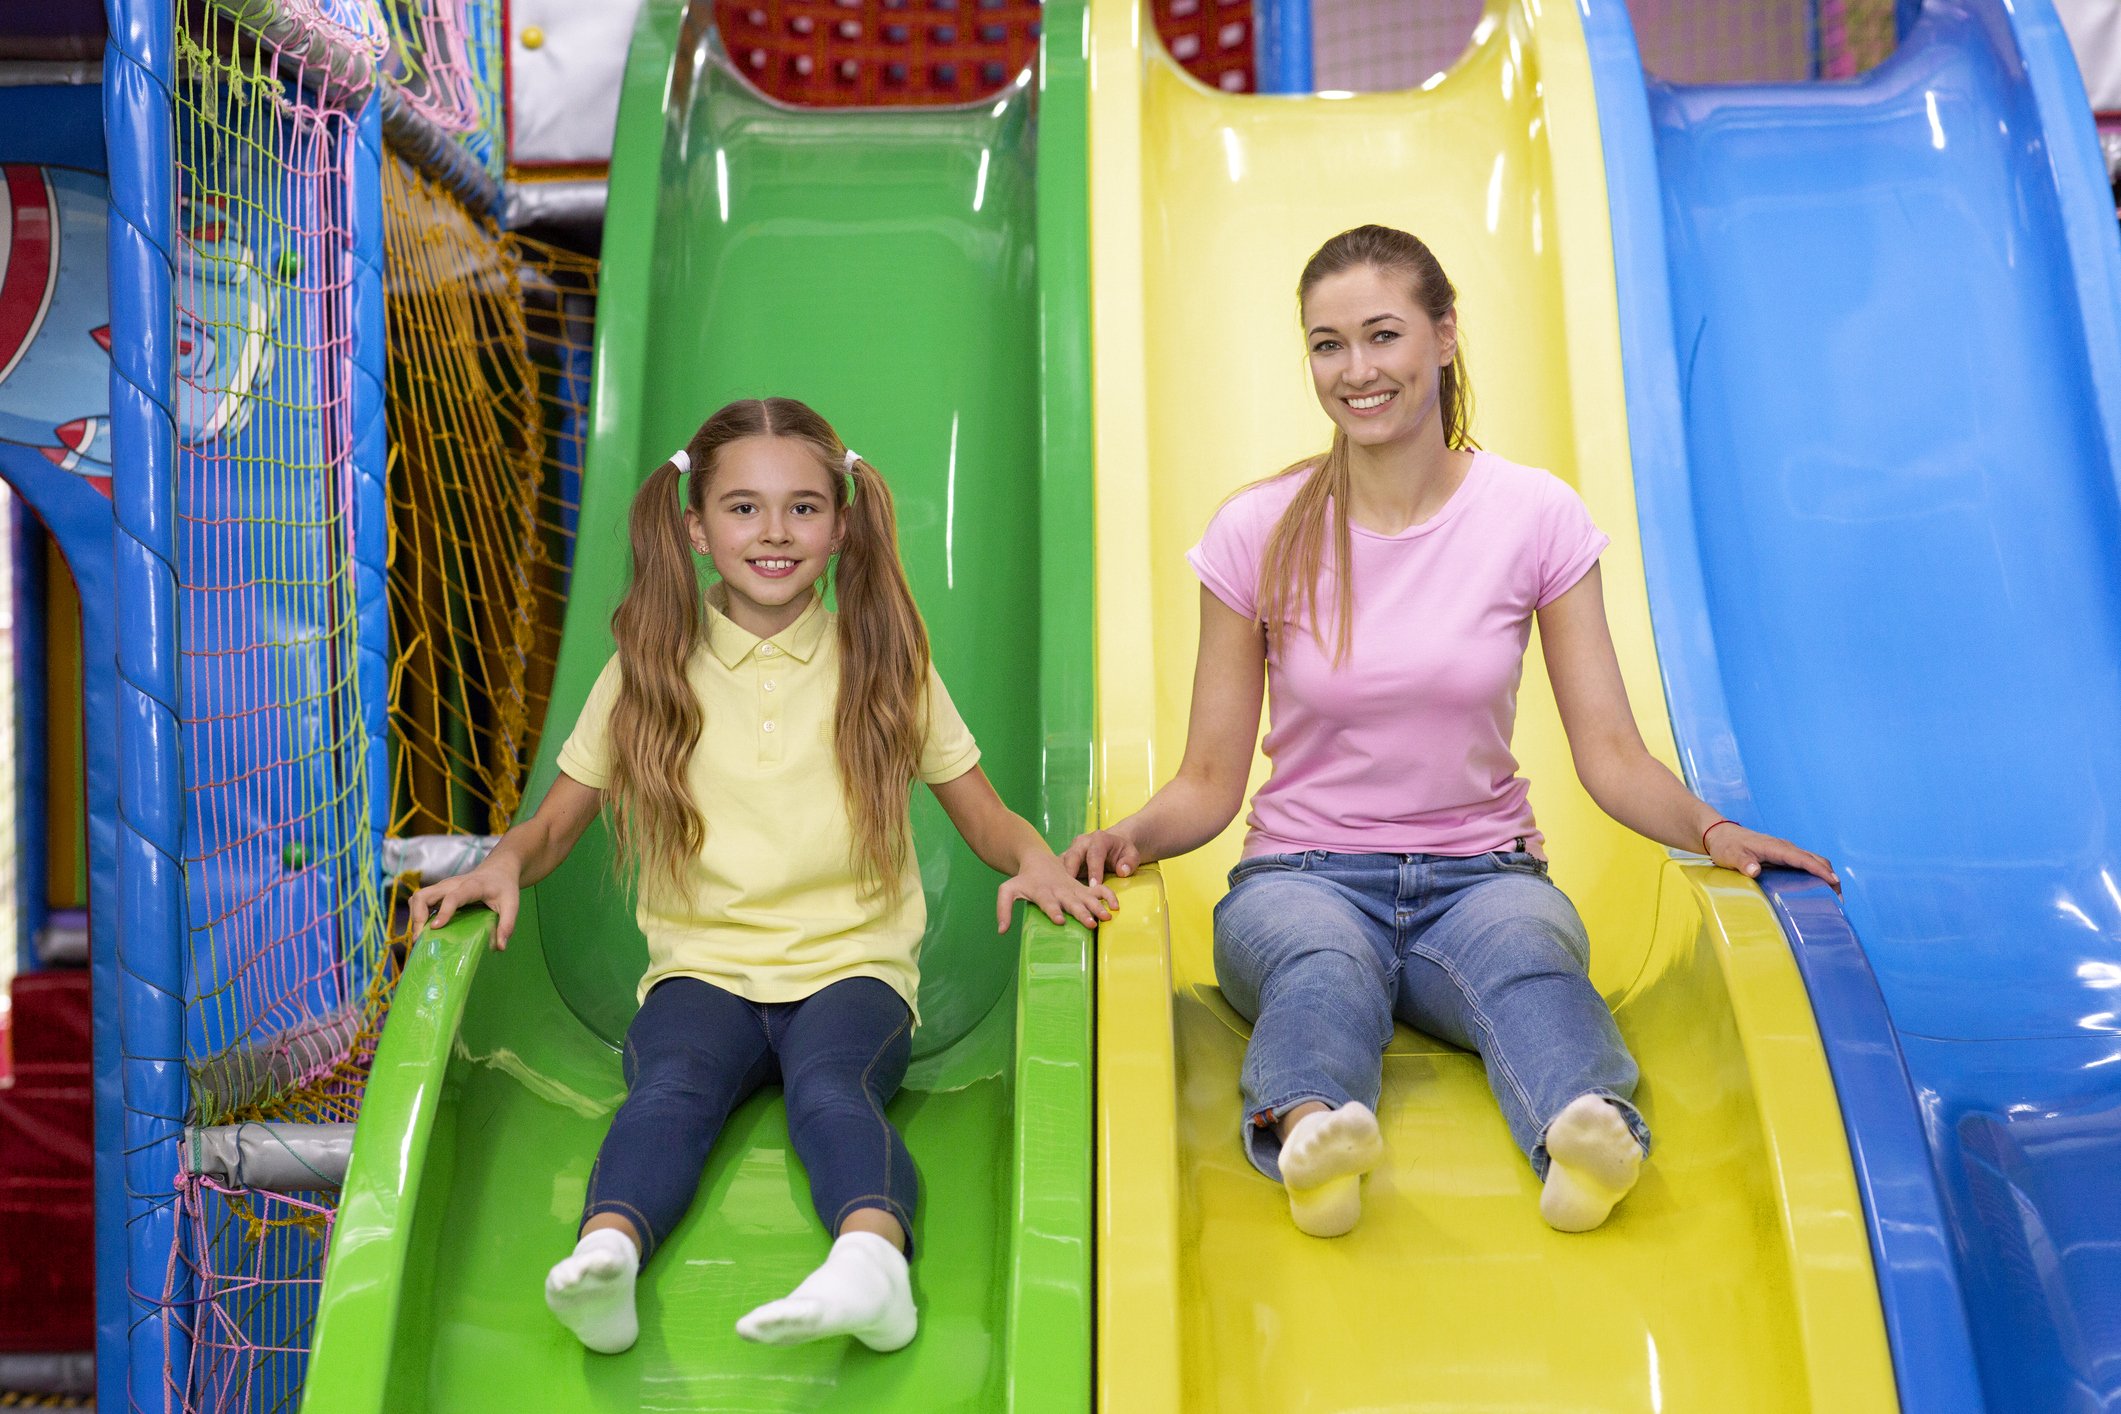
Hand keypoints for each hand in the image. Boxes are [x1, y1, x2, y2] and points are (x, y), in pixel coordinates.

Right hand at [407, 863, 521, 949]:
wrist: (497, 871)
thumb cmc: (504, 888)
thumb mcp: (512, 904)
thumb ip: (507, 924)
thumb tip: (500, 948)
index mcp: (471, 886)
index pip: (453, 897)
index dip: (443, 911)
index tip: (436, 927)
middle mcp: (452, 884)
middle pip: (424, 895)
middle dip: (418, 917)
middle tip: (421, 939)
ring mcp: (442, 887)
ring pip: (417, 897)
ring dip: (415, 917)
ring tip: (420, 938)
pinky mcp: (437, 892)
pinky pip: (419, 901)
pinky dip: (417, 916)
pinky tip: (423, 931)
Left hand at [996, 852, 1117, 931]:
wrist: (1038, 860)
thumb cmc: (1023, 880)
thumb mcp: (1007, 890)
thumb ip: (1003, 909)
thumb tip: (1001, 931)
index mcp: (1042, 891)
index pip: (1047, 902)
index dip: (1053, 911)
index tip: (1060, 920)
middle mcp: (1059, 890)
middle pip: (1071, 902)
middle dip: (1081, 912)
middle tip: (1090, 923)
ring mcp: (1073, 888)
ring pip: (1087, 897)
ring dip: (1097, 907)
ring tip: (1106, 918)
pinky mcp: (1082, 887)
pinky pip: (1098, 890)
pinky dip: (1108, 896)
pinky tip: (1116, 906)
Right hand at [1059, 827, 1140, 886]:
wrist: (1113, 845)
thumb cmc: (1122, 852)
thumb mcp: (1132, 855)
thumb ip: (1129, 862)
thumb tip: (1122, 871)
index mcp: (1099, 838)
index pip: (1095, 854)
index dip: (1094, 870)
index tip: (1094, 886)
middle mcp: (1082, 842)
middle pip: (1073, 856)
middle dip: (1071, 873)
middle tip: (1071, 891)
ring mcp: (1072, 850)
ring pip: (1062, 863)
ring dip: (1060, 878)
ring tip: (1061, 894)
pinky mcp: (1065, 859)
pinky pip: (1059, 869)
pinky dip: (1058, 880)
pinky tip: (1058, 892)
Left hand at [1703, 820, 1839, 891]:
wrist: (1720, 834)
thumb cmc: (1726, 845)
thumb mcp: (1731, 855)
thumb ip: (1743, 862)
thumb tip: (1755, 870)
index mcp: (1776, 847)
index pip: (1803, 859)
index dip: (1819, 870)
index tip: (1834, 882)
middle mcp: (1785, 848)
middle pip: (1815, 859)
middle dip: (1830, 876)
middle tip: (1838, 899)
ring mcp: (1785, 851)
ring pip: (1813, 861)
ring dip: (1825, 876)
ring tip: (1833, 898)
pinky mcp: (1783, 856)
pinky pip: (1805, 864)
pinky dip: (1816, 874)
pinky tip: (1816, 889)